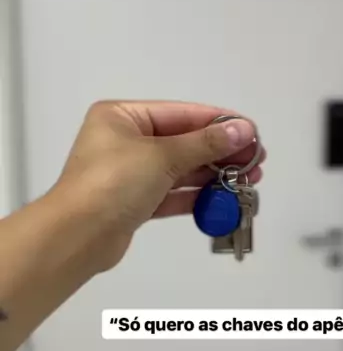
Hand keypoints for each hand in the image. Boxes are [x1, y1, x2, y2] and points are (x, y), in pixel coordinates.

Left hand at [53, 100, 264, 269]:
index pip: (181, 113)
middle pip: (183, 141)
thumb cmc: (112, 183)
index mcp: (122, 116)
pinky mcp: (135, 202)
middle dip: (221, 152)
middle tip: (256, 160)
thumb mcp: (162, 156)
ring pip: (180, 169)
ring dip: (213, 174)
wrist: (77, 237)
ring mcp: (129, 173)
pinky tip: (223, 198)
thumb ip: (205, 144)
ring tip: (248, 179)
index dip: (219, 122)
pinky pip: (172, 193)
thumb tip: (243, 130)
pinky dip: (196, 196)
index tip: (251, 132)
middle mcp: (125, 140)